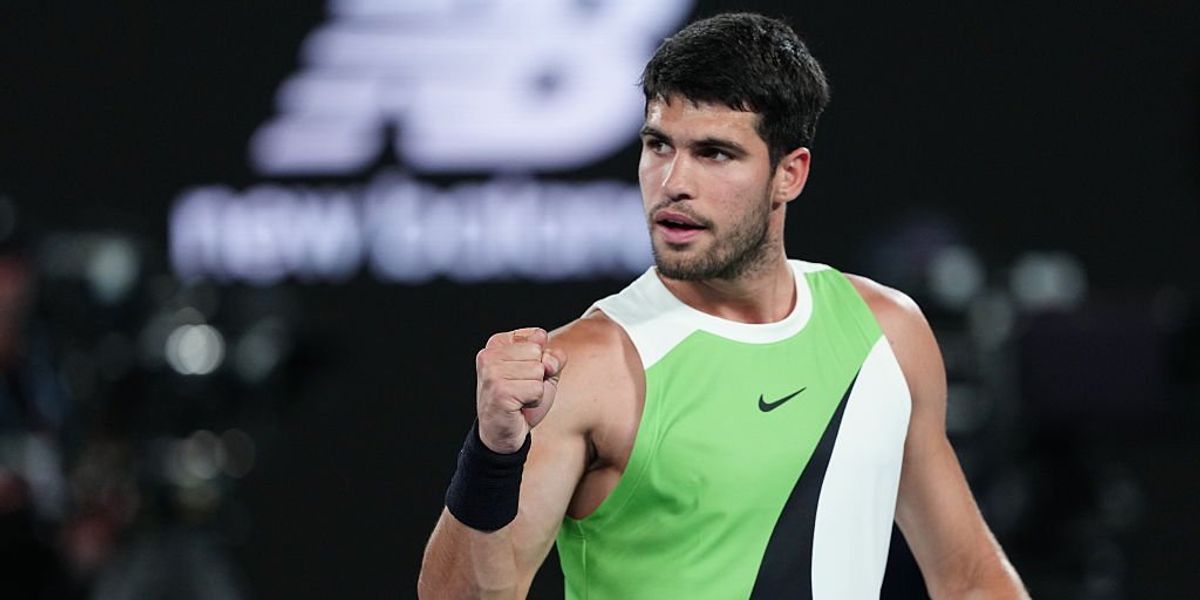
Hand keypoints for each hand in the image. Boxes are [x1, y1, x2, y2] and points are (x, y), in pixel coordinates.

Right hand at [474, 327, 566, 453]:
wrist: (504, 434)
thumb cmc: (523, 400)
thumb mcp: (543, 373)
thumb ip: (551, 354)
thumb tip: (544, 346)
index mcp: (497, 343)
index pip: (539, 336)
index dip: (542, 359)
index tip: (525, 374)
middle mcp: (489, 355)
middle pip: (538, 353)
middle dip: (539, 375)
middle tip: (522, 389)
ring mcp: (492, 373)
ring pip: (538, 371)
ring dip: (536, 389)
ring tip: (520, 398)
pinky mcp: (500, 391)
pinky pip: (537, 389)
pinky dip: (534, 401)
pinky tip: (519, 407)